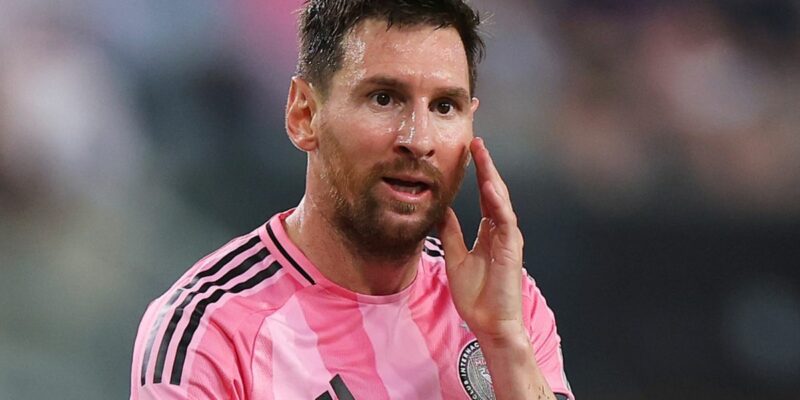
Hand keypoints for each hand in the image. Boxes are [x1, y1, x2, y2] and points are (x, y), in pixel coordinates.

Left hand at [438, 137, 526, 342]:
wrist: (489, 323)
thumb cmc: (476, 296)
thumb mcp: (455, 257)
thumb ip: (450, 233)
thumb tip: (441, 210)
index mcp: (488, 232)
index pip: (484, 196)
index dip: (477, 173)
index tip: (468, 151)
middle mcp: (500, 230)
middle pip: (493, 191)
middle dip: (485, 165)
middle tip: (475, 140)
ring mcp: (508, 238)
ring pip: (500, 200)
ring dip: (491, 175)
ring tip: (481, 152)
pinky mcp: (511, 248)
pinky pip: (505, 220)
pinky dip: (498, 202)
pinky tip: (489, 185)